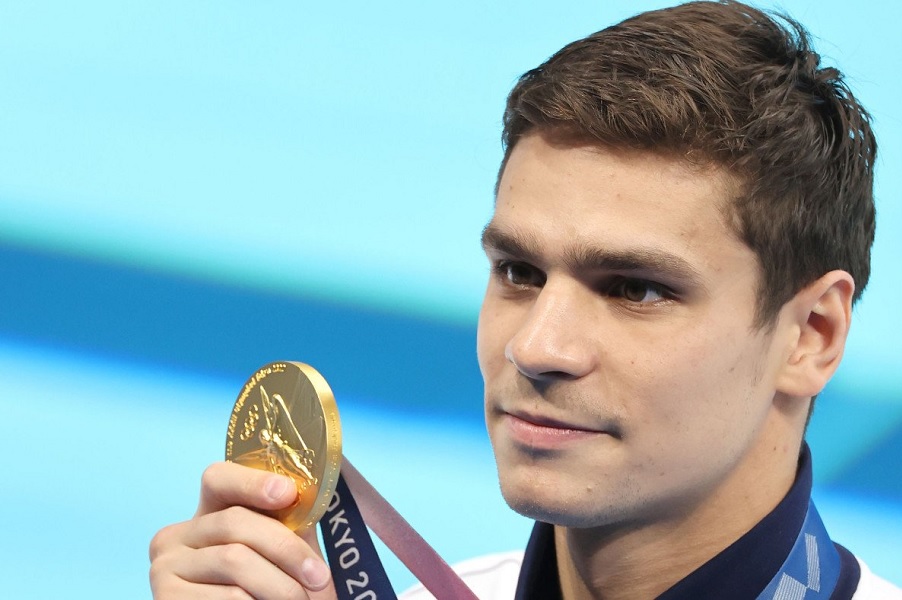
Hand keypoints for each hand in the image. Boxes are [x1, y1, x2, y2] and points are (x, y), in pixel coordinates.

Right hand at [149, 461, 336, 598]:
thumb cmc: (270, 591)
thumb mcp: (279, 551)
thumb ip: (287, 521)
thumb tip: (302, 490)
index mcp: (203, 515)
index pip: (218, 479)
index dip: (253, 482)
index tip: (288, 493)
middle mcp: (174, 536)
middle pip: (235, 522)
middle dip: (286, 548)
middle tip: (319, 576)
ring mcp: (164, 568)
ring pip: (235, 561)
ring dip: (279, 585)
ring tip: (300, 599)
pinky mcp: (166, 598)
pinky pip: (227, 595)